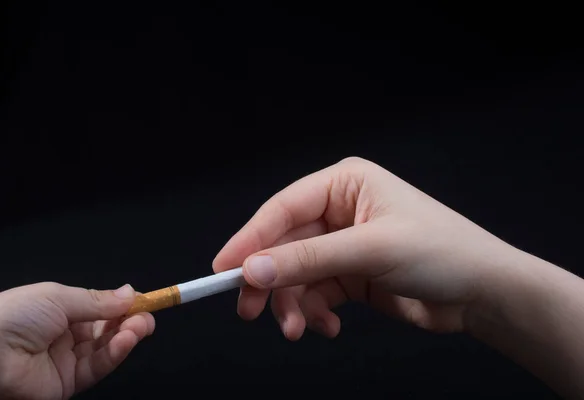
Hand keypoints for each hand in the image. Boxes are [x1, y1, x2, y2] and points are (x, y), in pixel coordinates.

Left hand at [0, 282, 153, 399]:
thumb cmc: (17, 316)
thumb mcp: (58, 298)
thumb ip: (97, 301)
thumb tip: (131, 292)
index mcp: (58, 309)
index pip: (98, 307)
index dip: (121, 304)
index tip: (145, 299)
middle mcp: (65, 334)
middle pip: (105, 328)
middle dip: (129, 320)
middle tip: (149, 315)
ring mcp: (67, 360)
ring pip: (106, 347)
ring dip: (127, 335)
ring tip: (143, 326)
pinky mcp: (69, 383)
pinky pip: (98, 366)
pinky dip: (116, 353)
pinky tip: (128, 340)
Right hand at [213, 156, 517, 339]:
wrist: (483, 293)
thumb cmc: (441, 252)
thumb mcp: (370, 250)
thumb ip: (309, 260)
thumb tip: (253, 269)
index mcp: (344, 184)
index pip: (282, 209)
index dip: (250, 239)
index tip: (223, 269)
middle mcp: (340, 210)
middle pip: (284, 245)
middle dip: (270, 280)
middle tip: (251, 312)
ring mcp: (344, 244)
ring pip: (296, 274)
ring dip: (293, 303)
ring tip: (299, 329)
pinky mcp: (351, 275)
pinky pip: (315, 293)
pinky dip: (314, 312)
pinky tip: (329, 326)